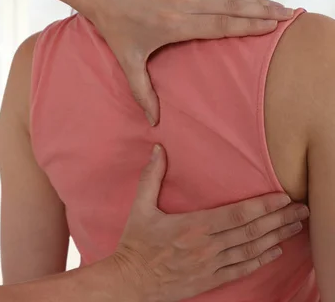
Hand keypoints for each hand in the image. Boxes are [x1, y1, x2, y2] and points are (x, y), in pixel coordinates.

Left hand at [78, 0, 294, 125]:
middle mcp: (181, 2)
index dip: (248, 25)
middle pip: (230, 6)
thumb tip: (153, 121)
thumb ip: (141, 91)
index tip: (272, 27)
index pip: (219, 25)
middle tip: (289, 16)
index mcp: (171, 23)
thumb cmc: (114, 27)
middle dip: (262, 10)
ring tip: (279, 6)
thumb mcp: (126, 61)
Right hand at [108, 146, 308, 301]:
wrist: (130, 281)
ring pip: (252, 250)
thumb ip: (151, 177)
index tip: (283, 197)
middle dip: (280, 219)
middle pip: (252, 231)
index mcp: (193, 227)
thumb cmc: (136, 244)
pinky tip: (275, 251)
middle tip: (302, 210)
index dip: (264, 206)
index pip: (238, 215)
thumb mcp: (140, 208)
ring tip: (295, 227)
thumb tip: (158, 150)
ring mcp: (211, 266)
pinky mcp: (210, 280)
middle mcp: (207, 247)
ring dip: (277, 238)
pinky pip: (242, 269)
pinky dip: (261, 259)